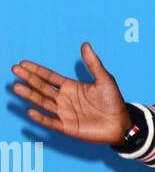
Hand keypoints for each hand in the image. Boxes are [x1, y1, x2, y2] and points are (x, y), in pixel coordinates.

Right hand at [10, 43, 130, 144]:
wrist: (122, 124)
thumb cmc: (114, 102)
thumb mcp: (105, 79)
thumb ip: (93, 64)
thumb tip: (85, 45)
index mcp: (71, 87)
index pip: (49, 77)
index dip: (36, 70)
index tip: (23, 63)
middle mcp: (64, 99)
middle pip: (42, 87)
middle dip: (29, 79)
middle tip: (15, 70)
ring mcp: (65, 113)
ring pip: (43, 103)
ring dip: (30, 95)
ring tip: (17, 87)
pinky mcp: (68, 127)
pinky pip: (51, 122)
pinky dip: (40, 118)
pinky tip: (30, 110)